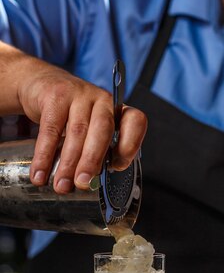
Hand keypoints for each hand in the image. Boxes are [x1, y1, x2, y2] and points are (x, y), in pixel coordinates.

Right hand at [15, 56, 146, 192]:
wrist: (41, 86)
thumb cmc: (72, 116)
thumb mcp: (90, 129)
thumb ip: (97, 150)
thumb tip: (91, 183)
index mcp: (117, 110)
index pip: (135, 121)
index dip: (130, 144)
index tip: (118, 167)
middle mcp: (102, 100)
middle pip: (102, 130)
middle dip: (93, 160)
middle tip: (83, 183)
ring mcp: (80, 95)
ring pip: (76, 132)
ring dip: (68, 163)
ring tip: (61, 186)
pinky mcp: (55, 95)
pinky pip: (50, 129)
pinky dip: (44, 154)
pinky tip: (39, 173)